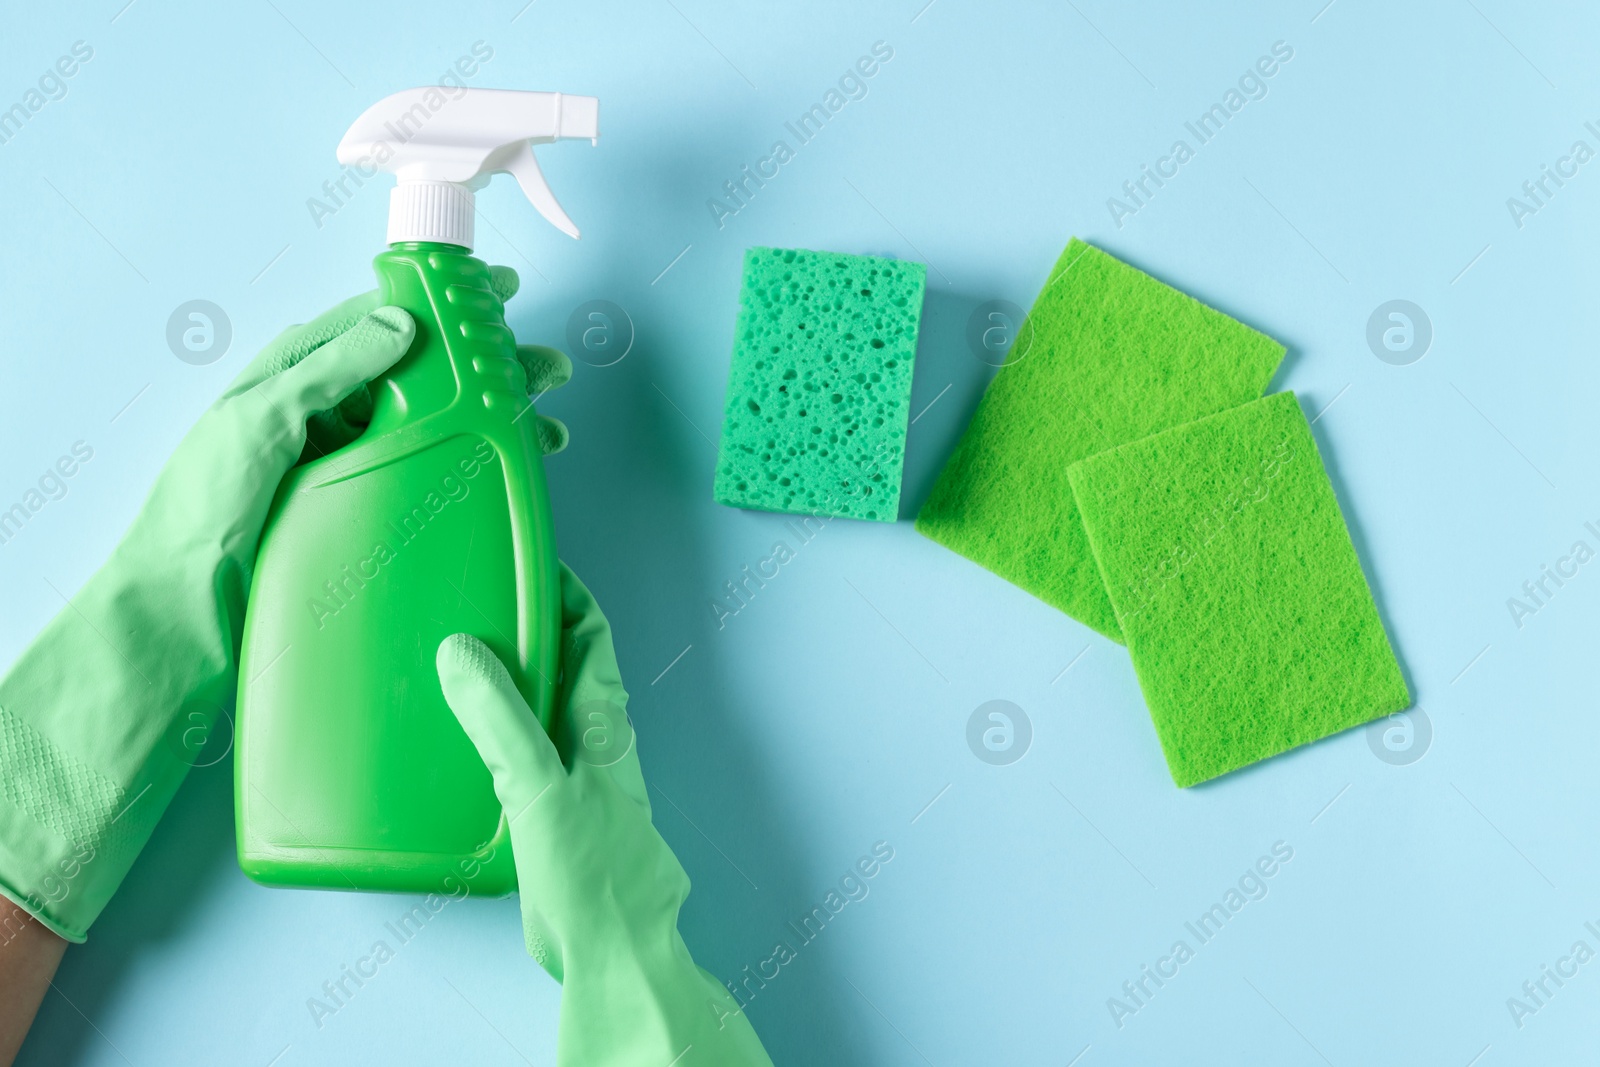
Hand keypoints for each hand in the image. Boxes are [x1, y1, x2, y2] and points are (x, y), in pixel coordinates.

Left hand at [0, 262, 568, 943]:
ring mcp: (344, 461)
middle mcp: (324, 411)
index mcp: (294, 374)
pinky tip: (497, 478)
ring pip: (433, 425)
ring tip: (544, 432)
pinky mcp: (357, 509)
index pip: (380, 320)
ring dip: (489, 422)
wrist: (181, 612)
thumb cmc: (201, 511)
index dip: (443, 303)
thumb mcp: (260, 421)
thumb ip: (328, 369)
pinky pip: (423, 476)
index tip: (498, 293)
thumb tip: (401, 323)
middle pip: (422, 374)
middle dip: (487, 368)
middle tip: (546, 371)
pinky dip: (466, 469)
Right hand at [436, 566, 772, 1066]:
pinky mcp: (555, 817)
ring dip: (512, 684)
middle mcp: (595, 743)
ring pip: (545, 711)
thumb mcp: (539, 784)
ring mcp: (577, 779)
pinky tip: (460, 747)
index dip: (568, 595)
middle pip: (567, 668)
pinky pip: (524, 757)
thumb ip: (502, 719)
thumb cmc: (595, 872)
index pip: (591, 636)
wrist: (612, 950)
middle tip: (480, 604)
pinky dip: (496, 736)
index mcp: (603, 722)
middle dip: (532, 632)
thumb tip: (463, 650)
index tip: (534, 564)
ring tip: (458, 662)